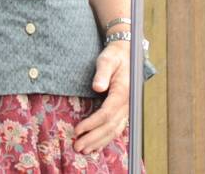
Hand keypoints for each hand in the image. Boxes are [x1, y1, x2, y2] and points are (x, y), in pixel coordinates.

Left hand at [73, 40, 129, 154]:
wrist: (127, 54)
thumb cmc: (115, 56)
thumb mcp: (107, 59)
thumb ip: (102, 73)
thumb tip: (97, 87)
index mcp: (123, 93)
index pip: (107, 114)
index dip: (92, 124)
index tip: (78, 129)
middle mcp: (127, 104)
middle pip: (110, 126)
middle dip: (93, 138)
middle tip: (78, 146)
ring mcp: (126, 108)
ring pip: (114, 130)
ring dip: (99, 141)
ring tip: (85, 150)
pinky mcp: (124, 110)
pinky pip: (117, 128)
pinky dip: (107, 138)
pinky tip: (97, 145)